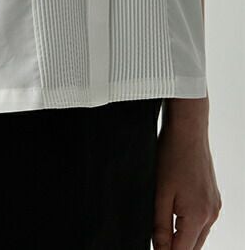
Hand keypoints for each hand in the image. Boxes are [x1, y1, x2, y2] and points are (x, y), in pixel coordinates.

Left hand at [152, 120, 221, 249]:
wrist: (187, 130)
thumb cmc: (172, 156)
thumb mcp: (159, 193)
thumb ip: (160, 225)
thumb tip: (160, 249)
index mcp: (198, 216)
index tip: (154, 248)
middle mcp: (211, 214)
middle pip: (192, 246)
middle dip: (174, 247)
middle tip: (155, 241)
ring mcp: (214, 205)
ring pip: (197, 234)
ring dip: (181, 236)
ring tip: (161, 229)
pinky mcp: (212, 196)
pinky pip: (201, 220)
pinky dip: (188, 223)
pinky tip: (174, 214)